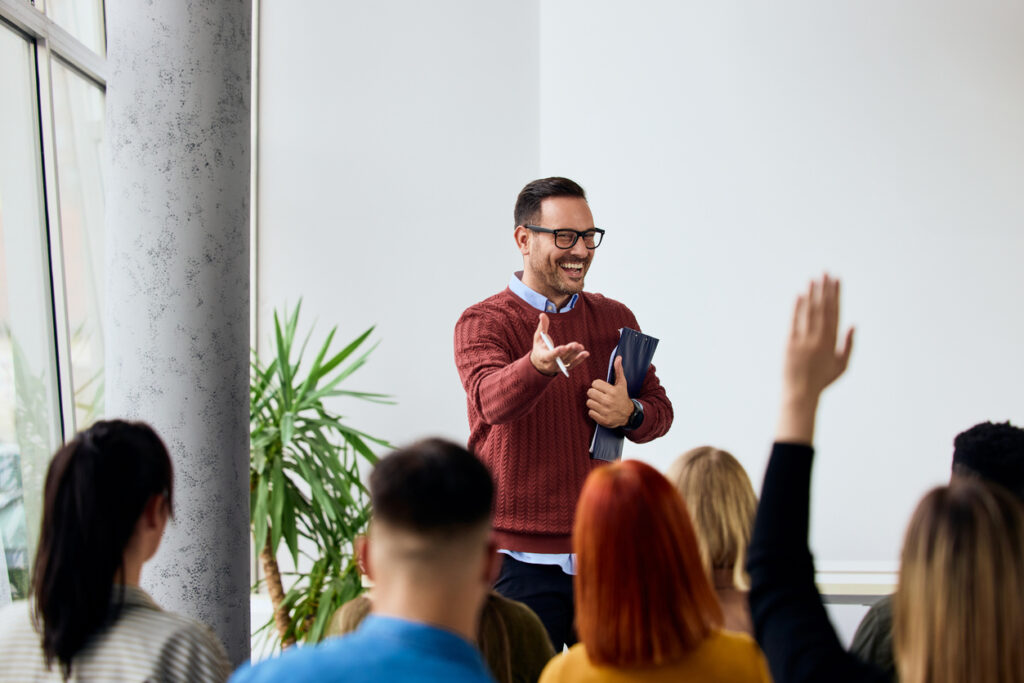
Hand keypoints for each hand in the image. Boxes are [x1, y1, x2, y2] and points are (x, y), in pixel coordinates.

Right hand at [530, 313, 588, 375]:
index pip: (549, 356)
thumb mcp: (538, 337)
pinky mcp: (565, 368)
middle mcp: (550, 364)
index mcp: (542, 357)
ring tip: (580, 346)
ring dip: (575, 354)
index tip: (563, 348)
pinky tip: (586, 353)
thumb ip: (542, 327)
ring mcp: (558, 367)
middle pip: (560, 359)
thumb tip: (543, 314)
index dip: (556, 353)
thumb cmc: (540, 347)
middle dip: (568, 352)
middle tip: (575, 345)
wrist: (540, 363)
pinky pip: (573, 364)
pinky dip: (580, 359)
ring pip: (568, 361)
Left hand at [587, 356, 632, 427]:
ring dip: (593, 402)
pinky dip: (593, 412)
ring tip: (600, 402)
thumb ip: (618, 370)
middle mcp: (608, 401)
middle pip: (590, 392)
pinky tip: (600, 410)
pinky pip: (590, 412)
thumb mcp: (622, 384)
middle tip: (600, 395)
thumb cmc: (622, 397)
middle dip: (594, 393)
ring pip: (589, 402)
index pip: (594, 383)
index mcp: (613, 391)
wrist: (628, 415)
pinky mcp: (603, 420)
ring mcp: (605, 411)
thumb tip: (618, 357)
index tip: (602, 388)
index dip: (597, 385)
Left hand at [777, 274, 853, 442]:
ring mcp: (803, 340)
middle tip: (826, 273)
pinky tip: (800, 295)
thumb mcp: (842, 365)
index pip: (835, 313)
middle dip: (825, 290)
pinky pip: (794, 321)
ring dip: (812, 294)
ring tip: (814, 279)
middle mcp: (818, 338)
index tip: (837, 281)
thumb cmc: (823, 381)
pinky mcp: (790, 343)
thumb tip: (852, 324)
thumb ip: (848, 345)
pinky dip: (797, 307)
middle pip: (823, 308)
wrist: (801, 393)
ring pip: (809, 312)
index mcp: (832, 342)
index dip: (836, 296)